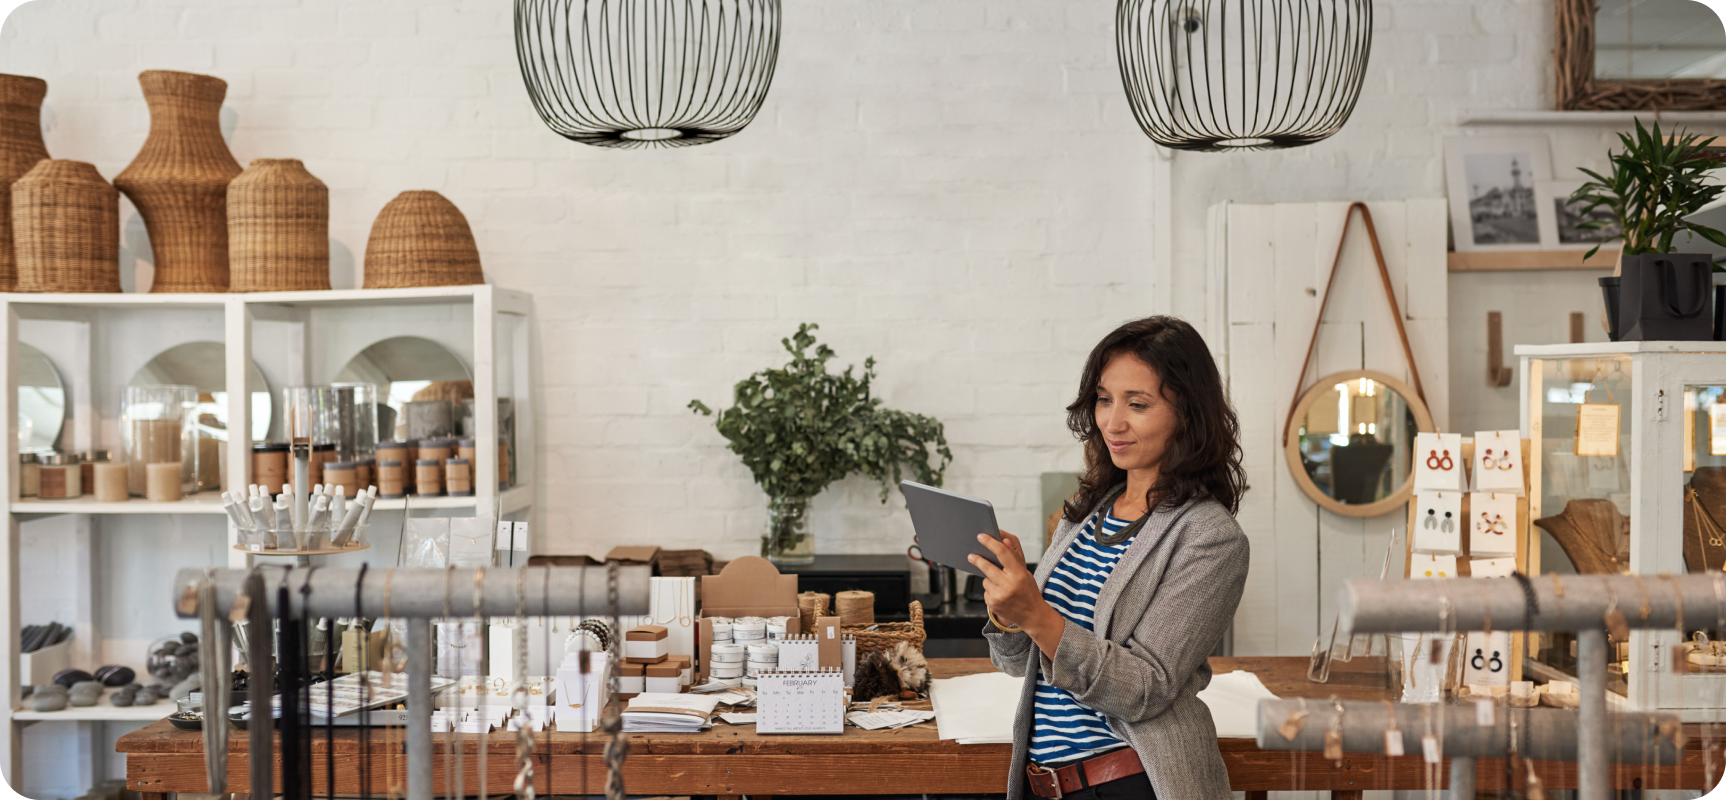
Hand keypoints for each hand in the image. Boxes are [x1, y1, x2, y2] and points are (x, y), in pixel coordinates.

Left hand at [970, 531, 1063, 655]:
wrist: (1032, 616)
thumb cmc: (1029, 591)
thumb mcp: (1025, 573)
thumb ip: (1013, 558)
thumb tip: (1004, 541)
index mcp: (1019, 574)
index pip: (1002, 553)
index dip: (990, 543)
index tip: (981, 537)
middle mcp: (1008, 585)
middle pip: (987, 567)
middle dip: (977, 559)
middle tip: (971, 555)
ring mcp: (999, 596)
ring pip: (985, 580)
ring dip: (989, 579)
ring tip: (1001, 585)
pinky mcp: (992, 604)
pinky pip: (986, 590)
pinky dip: (990, 590)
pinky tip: (1000, 594)